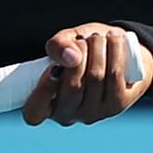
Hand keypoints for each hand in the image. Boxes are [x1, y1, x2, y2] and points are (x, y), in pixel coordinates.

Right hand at [20, 23, 152, 126]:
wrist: (113, 51)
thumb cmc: (80, 50)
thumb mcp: (64, 42)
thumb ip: (58, 46)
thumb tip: (71, 58)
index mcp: (46, 105)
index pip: (35, 113)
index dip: (43, 91)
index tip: (53, 67)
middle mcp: (68, 114)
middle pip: (73, 88)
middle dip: (79, 55)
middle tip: (83, 39)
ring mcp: (93, 113)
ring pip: (95, 78)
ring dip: (97, 49)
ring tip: (98, 37)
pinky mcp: (117, 105)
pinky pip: (115, 76)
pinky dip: (115, 52)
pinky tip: (114, 39)